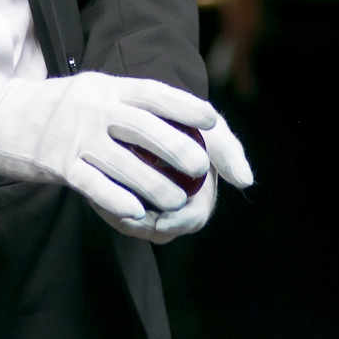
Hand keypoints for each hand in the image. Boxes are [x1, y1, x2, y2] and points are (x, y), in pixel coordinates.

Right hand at [0, 72, 226, 219]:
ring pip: (125, 163)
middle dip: (178, 149)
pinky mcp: (57, 163)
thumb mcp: (89, 92)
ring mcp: (74, 135)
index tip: (211, 120)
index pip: (152, 92)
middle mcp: (92, 107)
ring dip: (156, 186)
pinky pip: (94, 185)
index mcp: (105, 87)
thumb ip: (123, 103)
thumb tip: (170, 120)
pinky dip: (118, 200)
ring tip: (178, 201)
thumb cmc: (54, 108)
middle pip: (145, 128)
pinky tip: (138, 213)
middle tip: (201, 170)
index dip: (185, 105)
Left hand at [94, 110, 251, 242]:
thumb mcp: (210, 130)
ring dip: (119, 216)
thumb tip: (245, 181)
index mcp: (195, 199)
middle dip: (145, 227)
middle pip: (157, 229)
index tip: (165, 218)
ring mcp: (141, 205)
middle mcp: (168, 208)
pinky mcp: (115, 198)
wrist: (149, 109)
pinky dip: (102, 203)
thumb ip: (228, 151)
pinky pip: (108, 205)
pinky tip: (94, 194)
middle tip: (132, 218)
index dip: (180, 223)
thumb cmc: (185, 124)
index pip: (190, 220)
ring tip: (107, 206)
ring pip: (129, 221)